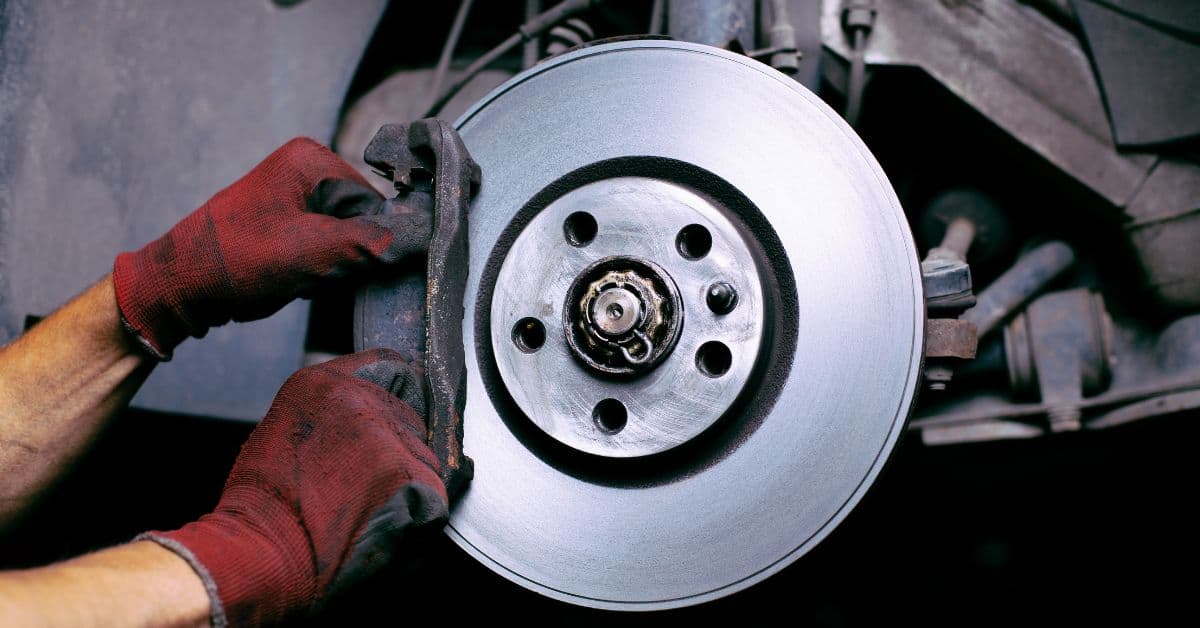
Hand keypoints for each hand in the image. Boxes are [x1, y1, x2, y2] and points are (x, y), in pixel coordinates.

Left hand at [113, 137, 428, 357]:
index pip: (374, 204)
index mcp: (312, 159)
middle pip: (361, 220)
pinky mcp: (288, 219)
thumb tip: (417, 241)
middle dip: (347, 254)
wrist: (180, 286)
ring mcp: (295, 193)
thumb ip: (368, 244)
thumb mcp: (311, 254)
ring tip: (299, 275)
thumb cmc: (234, 262)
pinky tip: (294, 277)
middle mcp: (305, 167)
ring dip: (331, 265)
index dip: (369, 242)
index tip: (345, 267)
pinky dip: (318, 267)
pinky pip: (325, 244)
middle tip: (315, 272)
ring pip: (345, 237)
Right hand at [140, 349, 447, 625]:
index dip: (397, 396)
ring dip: (409, 486)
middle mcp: (362, 400)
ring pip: (426, 459)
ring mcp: (391, 437)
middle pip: (412, 420)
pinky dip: (418, 518)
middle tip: (365, 486)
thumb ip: (331, 417)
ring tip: (366, 511)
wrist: (260, 555)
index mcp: (324, 383)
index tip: (395, 417)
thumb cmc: (262, 509)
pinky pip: (435, 496)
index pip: (391, 368)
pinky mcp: (413, 477)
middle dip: (400, 450)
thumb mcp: (283, 433)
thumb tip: (366, 421)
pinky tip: (381, 528)